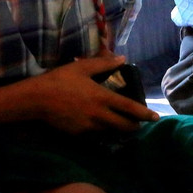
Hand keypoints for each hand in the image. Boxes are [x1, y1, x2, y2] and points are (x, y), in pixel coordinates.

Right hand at [29, 55, 158, 134]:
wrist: (37, 99)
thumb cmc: (60, 80)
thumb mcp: (82, 67)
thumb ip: (104, 64)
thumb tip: (122, 58)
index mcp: (101, 97)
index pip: (129, 108)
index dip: (143, 113)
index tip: (155, 117)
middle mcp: (98, 115)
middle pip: (123, 126)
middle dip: (134, 127)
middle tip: (139, 125)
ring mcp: (88, 126)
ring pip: (110, 131)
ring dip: (118, 129)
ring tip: (122, 125)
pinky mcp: (78, 134)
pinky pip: (95, 134)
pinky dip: (102, 131)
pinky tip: (101, 126)